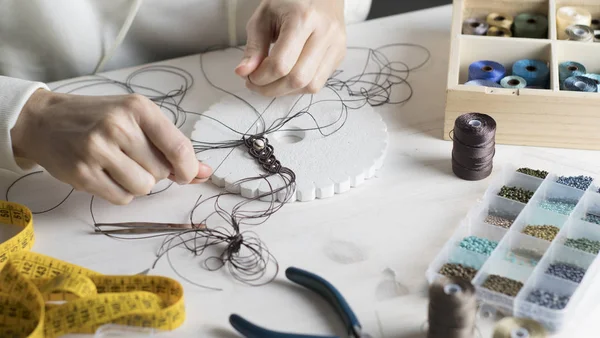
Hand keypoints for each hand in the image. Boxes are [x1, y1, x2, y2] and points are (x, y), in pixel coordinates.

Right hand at [11, 90, 211, 204]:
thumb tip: (206, 173)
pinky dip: (120, 192)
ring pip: (144, 188)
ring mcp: (97, 150)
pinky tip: (106, 174)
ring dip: (138, 183)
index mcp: (138, 108)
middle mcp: (118, 126)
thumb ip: (172, 145)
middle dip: (155, 171)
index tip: (186, 174)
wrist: (45, 121)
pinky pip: (122, 198)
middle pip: (162, 172)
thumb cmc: (99, 119)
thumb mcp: (137, 119)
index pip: (179, 148)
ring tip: (120, 166)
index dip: (189, 169)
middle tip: (134, 157)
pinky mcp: (82, 173)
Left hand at [235, 0, 345, 96]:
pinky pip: (319, 83)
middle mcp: (325, 32)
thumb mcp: (264, 17)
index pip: (280, 64)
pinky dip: (299, 87)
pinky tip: (288, 77)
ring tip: (272, 82)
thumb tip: (243, 73)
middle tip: (257, 84)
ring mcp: (336, 45)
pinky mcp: (340, 54)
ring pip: (310, 86)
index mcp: (303, 18)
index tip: (249, 77)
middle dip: (272, 89)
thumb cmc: (288, 2)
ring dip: (286, 91)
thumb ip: (254, 46)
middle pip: (297, 79)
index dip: (261, 78)